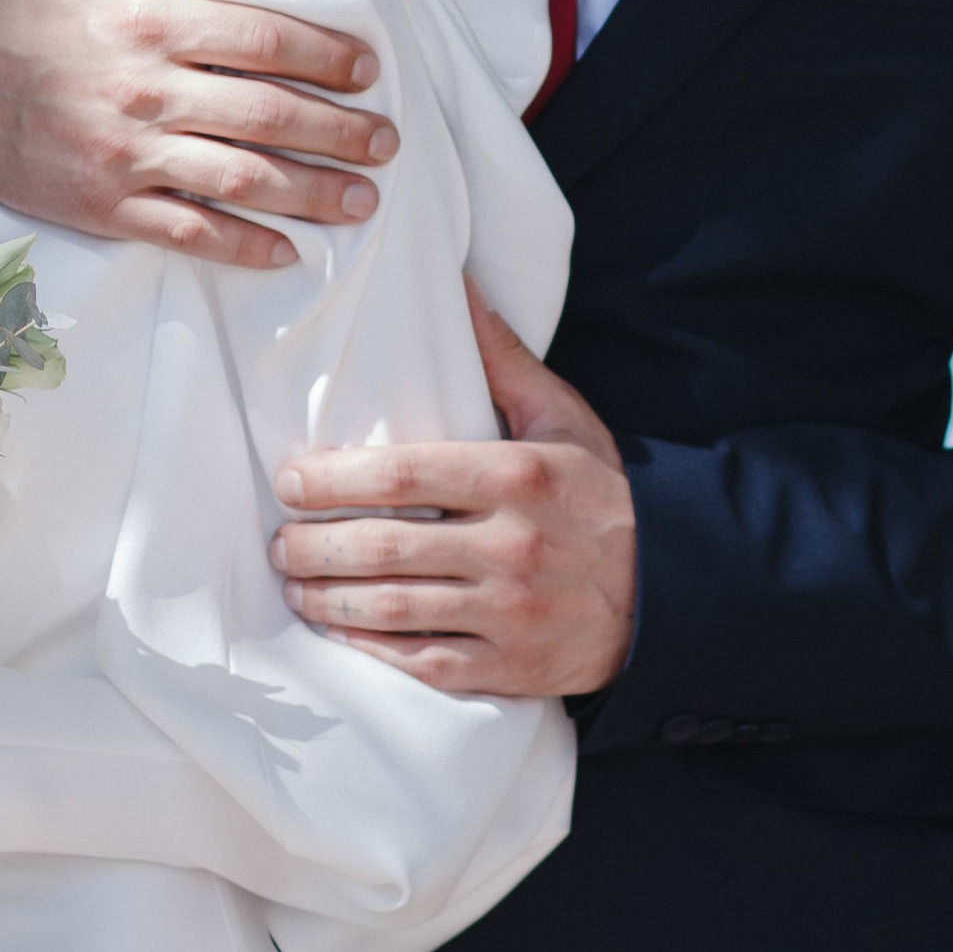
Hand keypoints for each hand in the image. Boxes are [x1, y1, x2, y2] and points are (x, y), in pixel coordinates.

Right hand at [0, 0, 399, 268]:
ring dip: (312, 193)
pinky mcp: (106, 205)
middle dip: (340, 132)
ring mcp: (126, 154)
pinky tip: (287, 249)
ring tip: (362, 201)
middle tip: (388, 142)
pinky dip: (243, 244)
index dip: (328, 57)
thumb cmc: (33, 7)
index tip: (368, 70)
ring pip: (241, 179)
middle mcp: (145, 90)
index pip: (265, 40)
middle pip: (269, 115)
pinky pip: (188, 231)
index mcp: (151, 20)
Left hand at [270, 283, 637, 696]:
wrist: (672, 589)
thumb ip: (500, 356)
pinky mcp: (510, 668)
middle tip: (280, 544)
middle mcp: (513, 547)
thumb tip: (455, 283)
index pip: (404, 476)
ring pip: (394, 609)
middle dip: (314, 548)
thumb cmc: (602, 494)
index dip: (334, 481)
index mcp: (520, 477)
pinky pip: (422, 661)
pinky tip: (339, 629)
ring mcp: (511, 613)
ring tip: (295, 584)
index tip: (289, 483)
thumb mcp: (562, 417)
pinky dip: (371, 648)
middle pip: (385, 548)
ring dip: (328, 598)